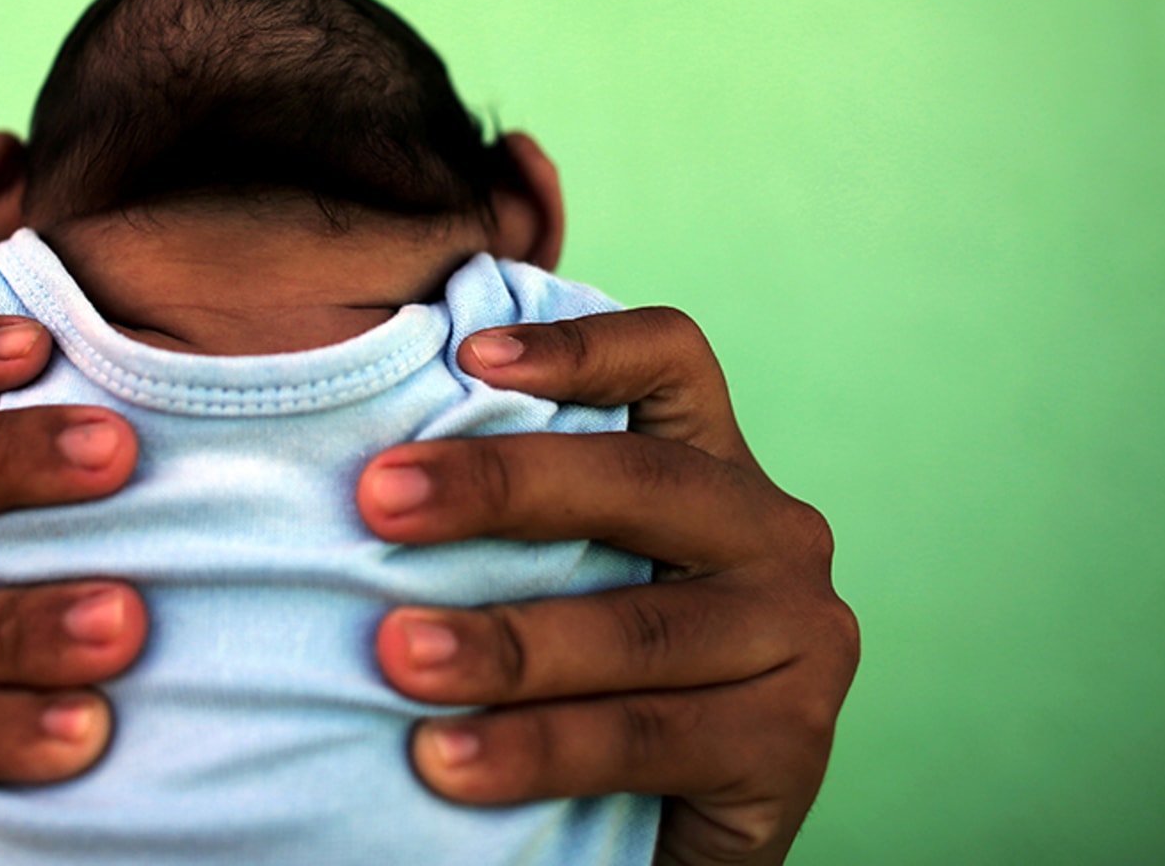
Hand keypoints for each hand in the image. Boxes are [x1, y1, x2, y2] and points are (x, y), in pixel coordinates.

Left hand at [358, 308, 858, 865]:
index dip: (578, 346)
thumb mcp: (566, 572)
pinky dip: (539, 749)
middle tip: (380, 501)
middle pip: (640, 479)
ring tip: (397, 656)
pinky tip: (450, 760)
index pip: (670, 360)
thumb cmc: (585, 674)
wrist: (663, 831)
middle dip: (499, 484)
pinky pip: (647, 737)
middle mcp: (772, 532)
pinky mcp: (792, 745)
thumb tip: (366, 469)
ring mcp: (798, 637)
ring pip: (636, 626)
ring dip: (505, 643)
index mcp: (712, 465)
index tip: (466, 356)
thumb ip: (519, 516)